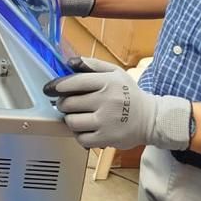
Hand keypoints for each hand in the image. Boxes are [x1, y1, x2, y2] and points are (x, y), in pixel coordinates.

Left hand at [43, 57, 191, 150]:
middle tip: (67, 104)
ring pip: (71, 122)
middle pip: (68, 103)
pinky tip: (87, 128)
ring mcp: (106, 121)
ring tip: (78, 116)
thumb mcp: (115, 73)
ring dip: (70, 119)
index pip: (74, 82)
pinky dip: (80, 134)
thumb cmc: (129, 94)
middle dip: (63, 104)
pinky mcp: (107, 138)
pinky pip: (80, 138)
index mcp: (108, 82)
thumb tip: (69, 62)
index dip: (57, 86)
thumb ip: (92, 65)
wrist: (152, 119)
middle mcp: (107, 101)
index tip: (49, 89)